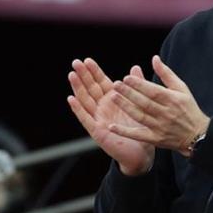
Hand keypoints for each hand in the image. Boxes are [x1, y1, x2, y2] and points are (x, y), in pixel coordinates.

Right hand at [67, 58, 154, 175]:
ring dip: (78, 88)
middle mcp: (103, 108)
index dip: (94, 71)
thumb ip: (137, 85)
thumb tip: (135, 67)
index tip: (87, 59)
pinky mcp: (97, 131)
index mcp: (113, 100)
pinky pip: (86, 118)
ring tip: (71, 75)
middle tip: (76, 62)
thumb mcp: (140, 103)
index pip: (101, 82)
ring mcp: (98, 119)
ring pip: (85, 100)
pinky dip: (78, 109)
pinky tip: (71, 98)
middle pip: (91, 88)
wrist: (141, 153)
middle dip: (83, 75)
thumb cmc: (140, 128)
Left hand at [108, 55, 209, 156]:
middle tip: (116, 85)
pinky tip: (112, 127)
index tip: (127, 78)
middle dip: (129, 93)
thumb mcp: (181, 88)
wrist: (197, 135)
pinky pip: (138, 135)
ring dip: (126, 107)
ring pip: (140, 116)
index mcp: (173, 99)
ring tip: (113, 98)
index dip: (140, 84)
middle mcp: (166, 113)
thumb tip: (154, 58)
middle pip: (145, 102)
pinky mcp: (156, 139)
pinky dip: (125, 132)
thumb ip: (166, 74)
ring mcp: (160, 127)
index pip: (153, 91)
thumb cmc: (188, 108)